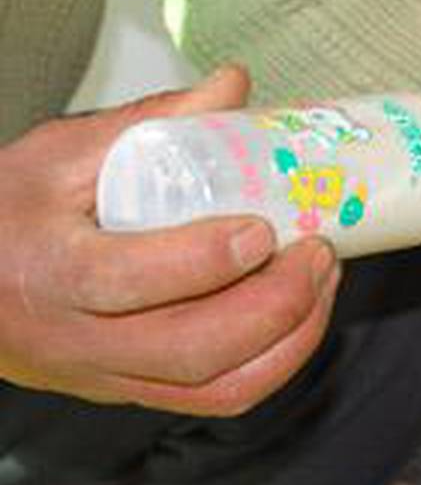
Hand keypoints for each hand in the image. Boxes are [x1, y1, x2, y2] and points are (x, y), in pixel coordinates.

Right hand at [0, 66, 340, 416]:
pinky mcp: (135, 392)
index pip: (128, 279)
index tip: (262, 227)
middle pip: (191, 349)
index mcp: (50, 269)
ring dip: (290, 339)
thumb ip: (150, 122)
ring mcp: (109, 375)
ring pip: (215, 388)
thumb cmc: (10, 215)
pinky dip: (276, 363)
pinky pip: (217, 399)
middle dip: (275, 305)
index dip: (205, 259)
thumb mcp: (61, 155)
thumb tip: (232, 85)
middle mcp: (78, 338)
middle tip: (318, 253)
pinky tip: (303, 318)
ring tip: (324, 281)